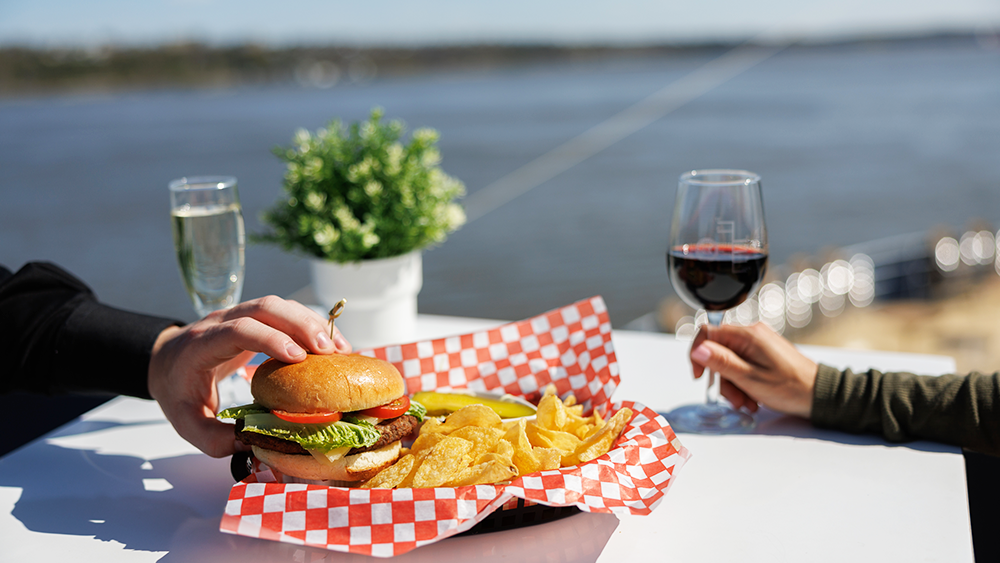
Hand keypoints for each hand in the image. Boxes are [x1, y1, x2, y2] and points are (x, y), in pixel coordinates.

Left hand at [147, 296, 351, 457]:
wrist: (164, 360)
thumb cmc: (176, 390)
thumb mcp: (185, 422)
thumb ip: (214, 437)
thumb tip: (254, 444)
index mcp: (201, 345)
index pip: (238, 331)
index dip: (269, 340)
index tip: (298, 357)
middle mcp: (221, 321)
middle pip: (264, 307)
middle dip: (300, 325)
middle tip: (330, 351)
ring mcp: (239, 314)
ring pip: (279, 305)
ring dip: (312, 323)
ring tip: (340, 350)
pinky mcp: (255, 318)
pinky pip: (285, 312)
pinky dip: (311, 324)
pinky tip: (331, 345)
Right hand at [689, 323, 817, 418]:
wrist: (819, 395)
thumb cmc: (791, 387)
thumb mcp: (750, 378)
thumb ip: (722, 362)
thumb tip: (698, 349)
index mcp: (748, 335)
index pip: (707, 332)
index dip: (698, 354)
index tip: (699, 375)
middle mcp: (752, 334)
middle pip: (718, 351)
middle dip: (721, 378)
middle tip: (733, 398)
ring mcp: (759, 343)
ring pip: (729, 361)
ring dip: (732, 384)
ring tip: (747, 402)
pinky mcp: (764, 353)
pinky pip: (742, 364)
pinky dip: (743, 382)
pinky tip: (753, 397)